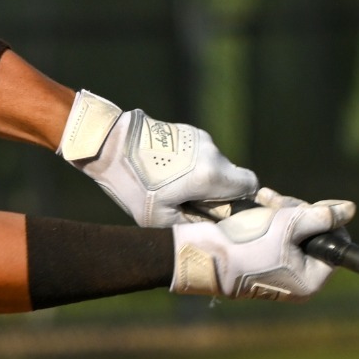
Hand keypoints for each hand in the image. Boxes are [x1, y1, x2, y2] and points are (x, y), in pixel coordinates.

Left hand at [56, 90, 259, 226]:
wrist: (108, 144)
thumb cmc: (133, 185)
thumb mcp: (160, 219)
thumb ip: (194, 225)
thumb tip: (213, 228)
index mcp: (211, 175)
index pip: (250, 186)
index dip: (240, 200)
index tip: (218, 209)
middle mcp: (212, 153)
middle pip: (230, 176)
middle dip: (215, 192)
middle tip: (187, 202)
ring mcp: (200, 138)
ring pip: (214, 165)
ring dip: (200, 178)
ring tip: (170, 186)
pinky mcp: (187, 130)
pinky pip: (199, 153)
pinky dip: (189, 165)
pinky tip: (164, 171)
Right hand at [168, 190, 354, 301]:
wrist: (205, 254)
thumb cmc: (249, 244)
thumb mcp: (289, 224)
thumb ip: (322, 216)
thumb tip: (350, 210)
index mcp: (311, 281)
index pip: (335, 244)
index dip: (325, 220)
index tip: (308, 206)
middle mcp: (299, 280)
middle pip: (316, 235)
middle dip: (298, 212)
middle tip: (278, 202)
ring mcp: (282, 271)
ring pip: (296, 231)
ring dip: (283, 211)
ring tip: (264, 200)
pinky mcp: (266, 261)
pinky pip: (279, 236)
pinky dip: (272, 219)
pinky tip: (259, 205)